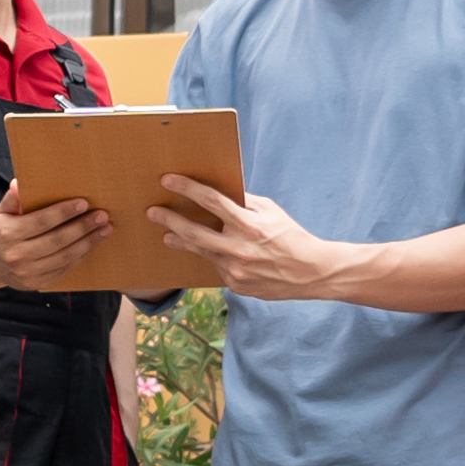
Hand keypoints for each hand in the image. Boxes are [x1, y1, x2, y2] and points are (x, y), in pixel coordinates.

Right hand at [0, 190, 107, 289]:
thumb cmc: (0, 231)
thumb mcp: (1, 212)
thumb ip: (12, 199)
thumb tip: (19, 183)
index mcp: (7, 234)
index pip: (40, 222)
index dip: (63, 212)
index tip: (83, 203)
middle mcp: (17, 256)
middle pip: (57, 240)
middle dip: (82, 227)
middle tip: (102, 215)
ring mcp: (27, 273)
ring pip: (64, 257)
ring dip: (88, 242)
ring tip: (105, 229)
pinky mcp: (37, 283)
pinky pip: (64, 268)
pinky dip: (81, 255)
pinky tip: (92, 243)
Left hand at [145, 177, 357, 300]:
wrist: (312, 273)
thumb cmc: (291, 236)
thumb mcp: (271, 212)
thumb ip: (245, 203)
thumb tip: (220, 193)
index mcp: (250, 225)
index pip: (211, 201)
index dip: (187, 188)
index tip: (168, 180)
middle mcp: (240, 249)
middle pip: (194, 232)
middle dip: (170, 219)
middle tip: (153, 212)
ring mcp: (236, 270)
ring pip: (200, 252)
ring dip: (181, 241)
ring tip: (167, 234)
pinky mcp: (236, 285)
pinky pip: (217, 267)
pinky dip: (212, 257)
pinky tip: (210, 251)